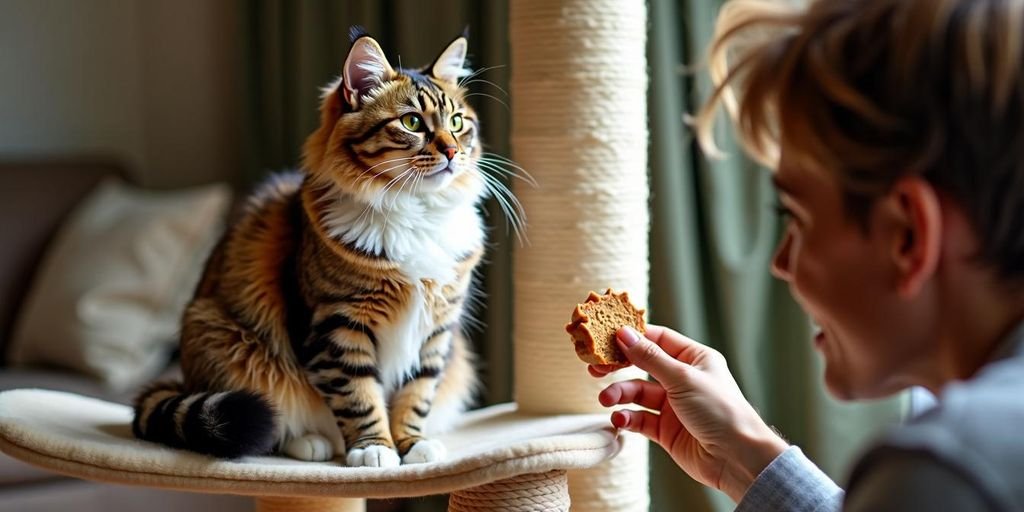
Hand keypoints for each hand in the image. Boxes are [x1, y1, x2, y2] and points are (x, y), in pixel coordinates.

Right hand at [591, 324, 787, 501]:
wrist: (736, 457)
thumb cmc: (720, 410)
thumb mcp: (682, 378)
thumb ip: (649, 357)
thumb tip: (624, 334)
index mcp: (694, 358)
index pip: (658, 339)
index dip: (633, 337)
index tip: (606, 338)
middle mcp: (682, 379)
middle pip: (642, 365)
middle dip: (618, 367)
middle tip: (595, 369)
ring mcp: (673, 405)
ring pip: (637, 393)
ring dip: (620, 394)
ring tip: (606, 400)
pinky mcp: (666, 429)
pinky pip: (639, 418)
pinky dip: (627, 417)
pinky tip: (620, 419)